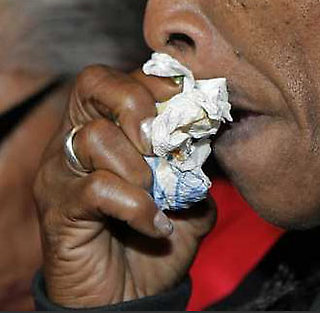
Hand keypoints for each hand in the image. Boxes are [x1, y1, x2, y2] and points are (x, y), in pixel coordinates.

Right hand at [34, 65, 215, 306]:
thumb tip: (213, 126)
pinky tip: (155, 224)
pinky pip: (97, 188)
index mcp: (106, 123)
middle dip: (139, 106)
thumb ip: (197, 155)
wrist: (132, 297)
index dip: (157, 84)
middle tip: (161, 144)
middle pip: (94, 82)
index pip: (121, 75)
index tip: (187, 108)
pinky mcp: (59, 210)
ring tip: (156, 193)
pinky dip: (137, 204)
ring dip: (139, 165)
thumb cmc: (158, 232)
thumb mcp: (189, 187)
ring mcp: (61, 172)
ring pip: (95, 135)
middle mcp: (74, 138)